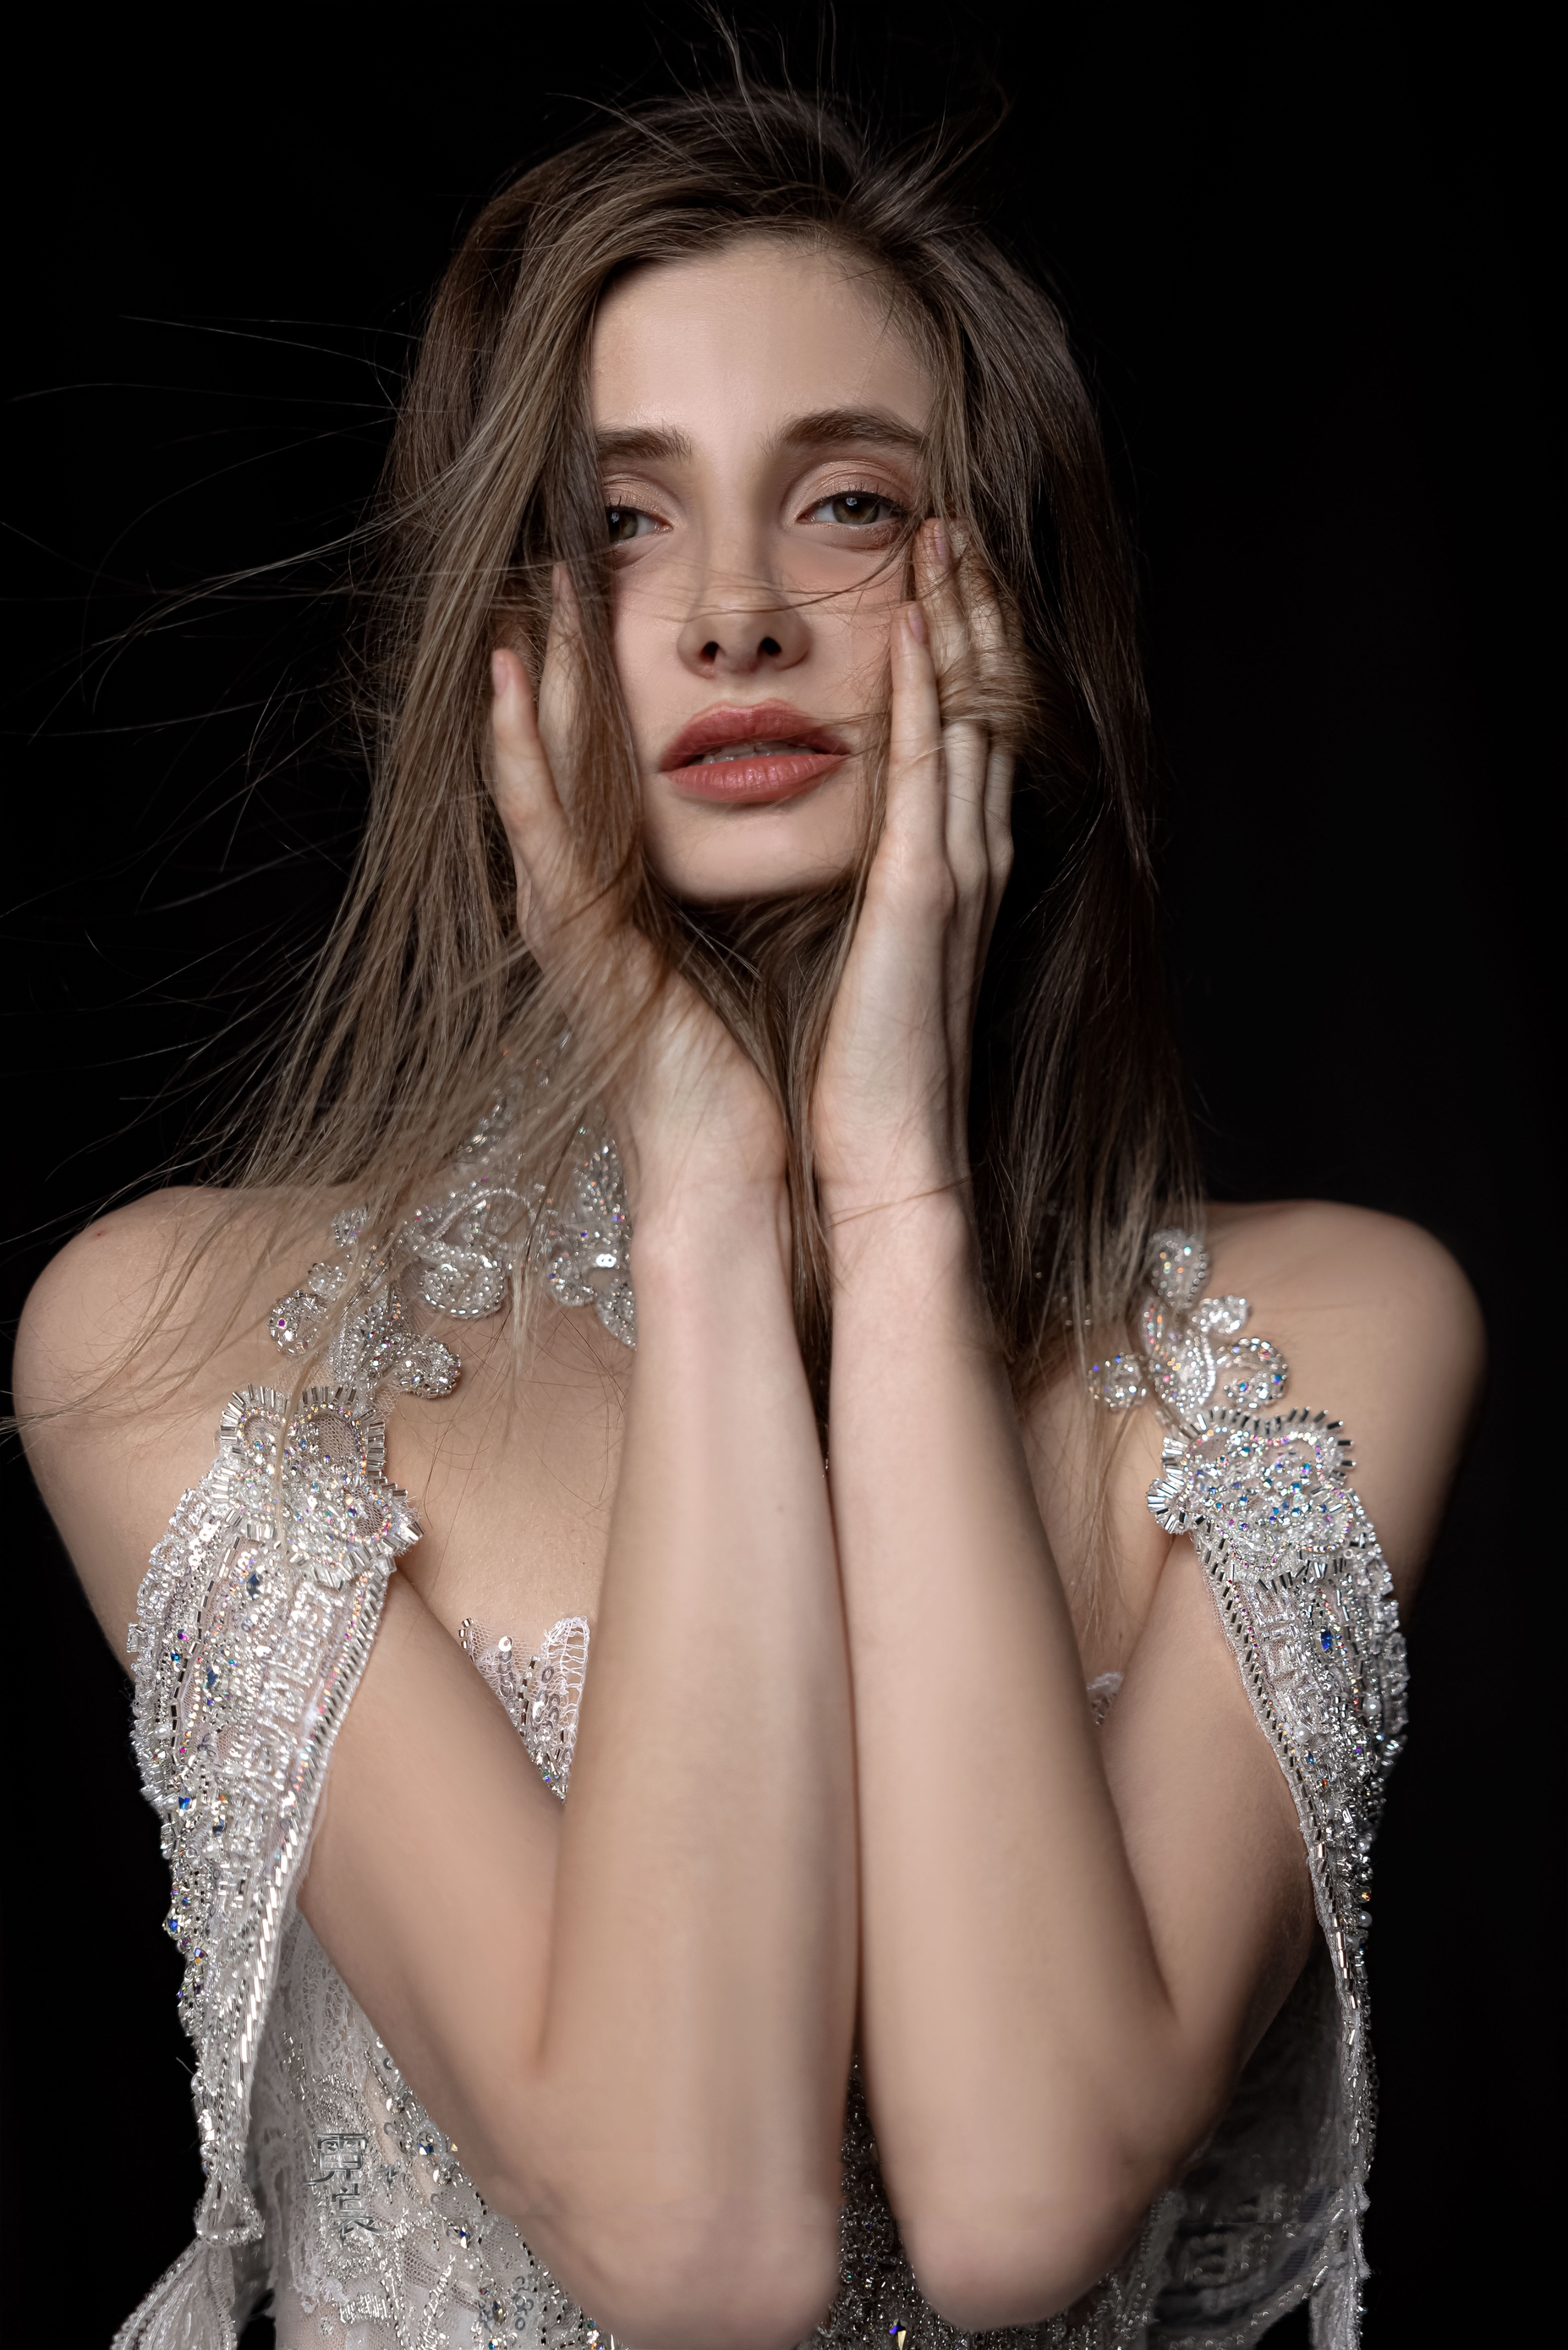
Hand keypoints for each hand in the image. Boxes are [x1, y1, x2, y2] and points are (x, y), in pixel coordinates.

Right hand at [489, 575, 785, 1225]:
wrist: (730, 1165)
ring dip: (523, 691)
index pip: (593, 773)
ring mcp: (566, 925)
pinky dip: (520, 761)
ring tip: (516, 604)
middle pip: (553, 763)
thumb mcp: (730, 941)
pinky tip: (505, 693)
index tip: (594, 605)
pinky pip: (542, 836)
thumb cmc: (740, 1063)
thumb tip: (752, 816)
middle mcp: (577, 904)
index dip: (585, 690)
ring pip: (534, 783)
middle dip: (547, 669)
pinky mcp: (579, 947)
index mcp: (618, 899)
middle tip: (543, 569)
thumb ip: (716, 880)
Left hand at [812, 523, 1014, 1243]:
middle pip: (983, 705)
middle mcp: (967, 858)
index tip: (941, 574)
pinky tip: (914, 623)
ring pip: (968, 717)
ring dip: (959, 622)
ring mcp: (954, 872)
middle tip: (956, 520)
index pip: (963, 735)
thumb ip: (867, 893)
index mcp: (949, 873)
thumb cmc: (865, 1069)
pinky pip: (929, 771)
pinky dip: (926, 692)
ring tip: (944, 535)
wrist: (884, 1157)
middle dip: (974, 610)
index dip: (961, 651)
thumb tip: (839, 851)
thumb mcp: (866, 956)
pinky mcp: (923, 896)